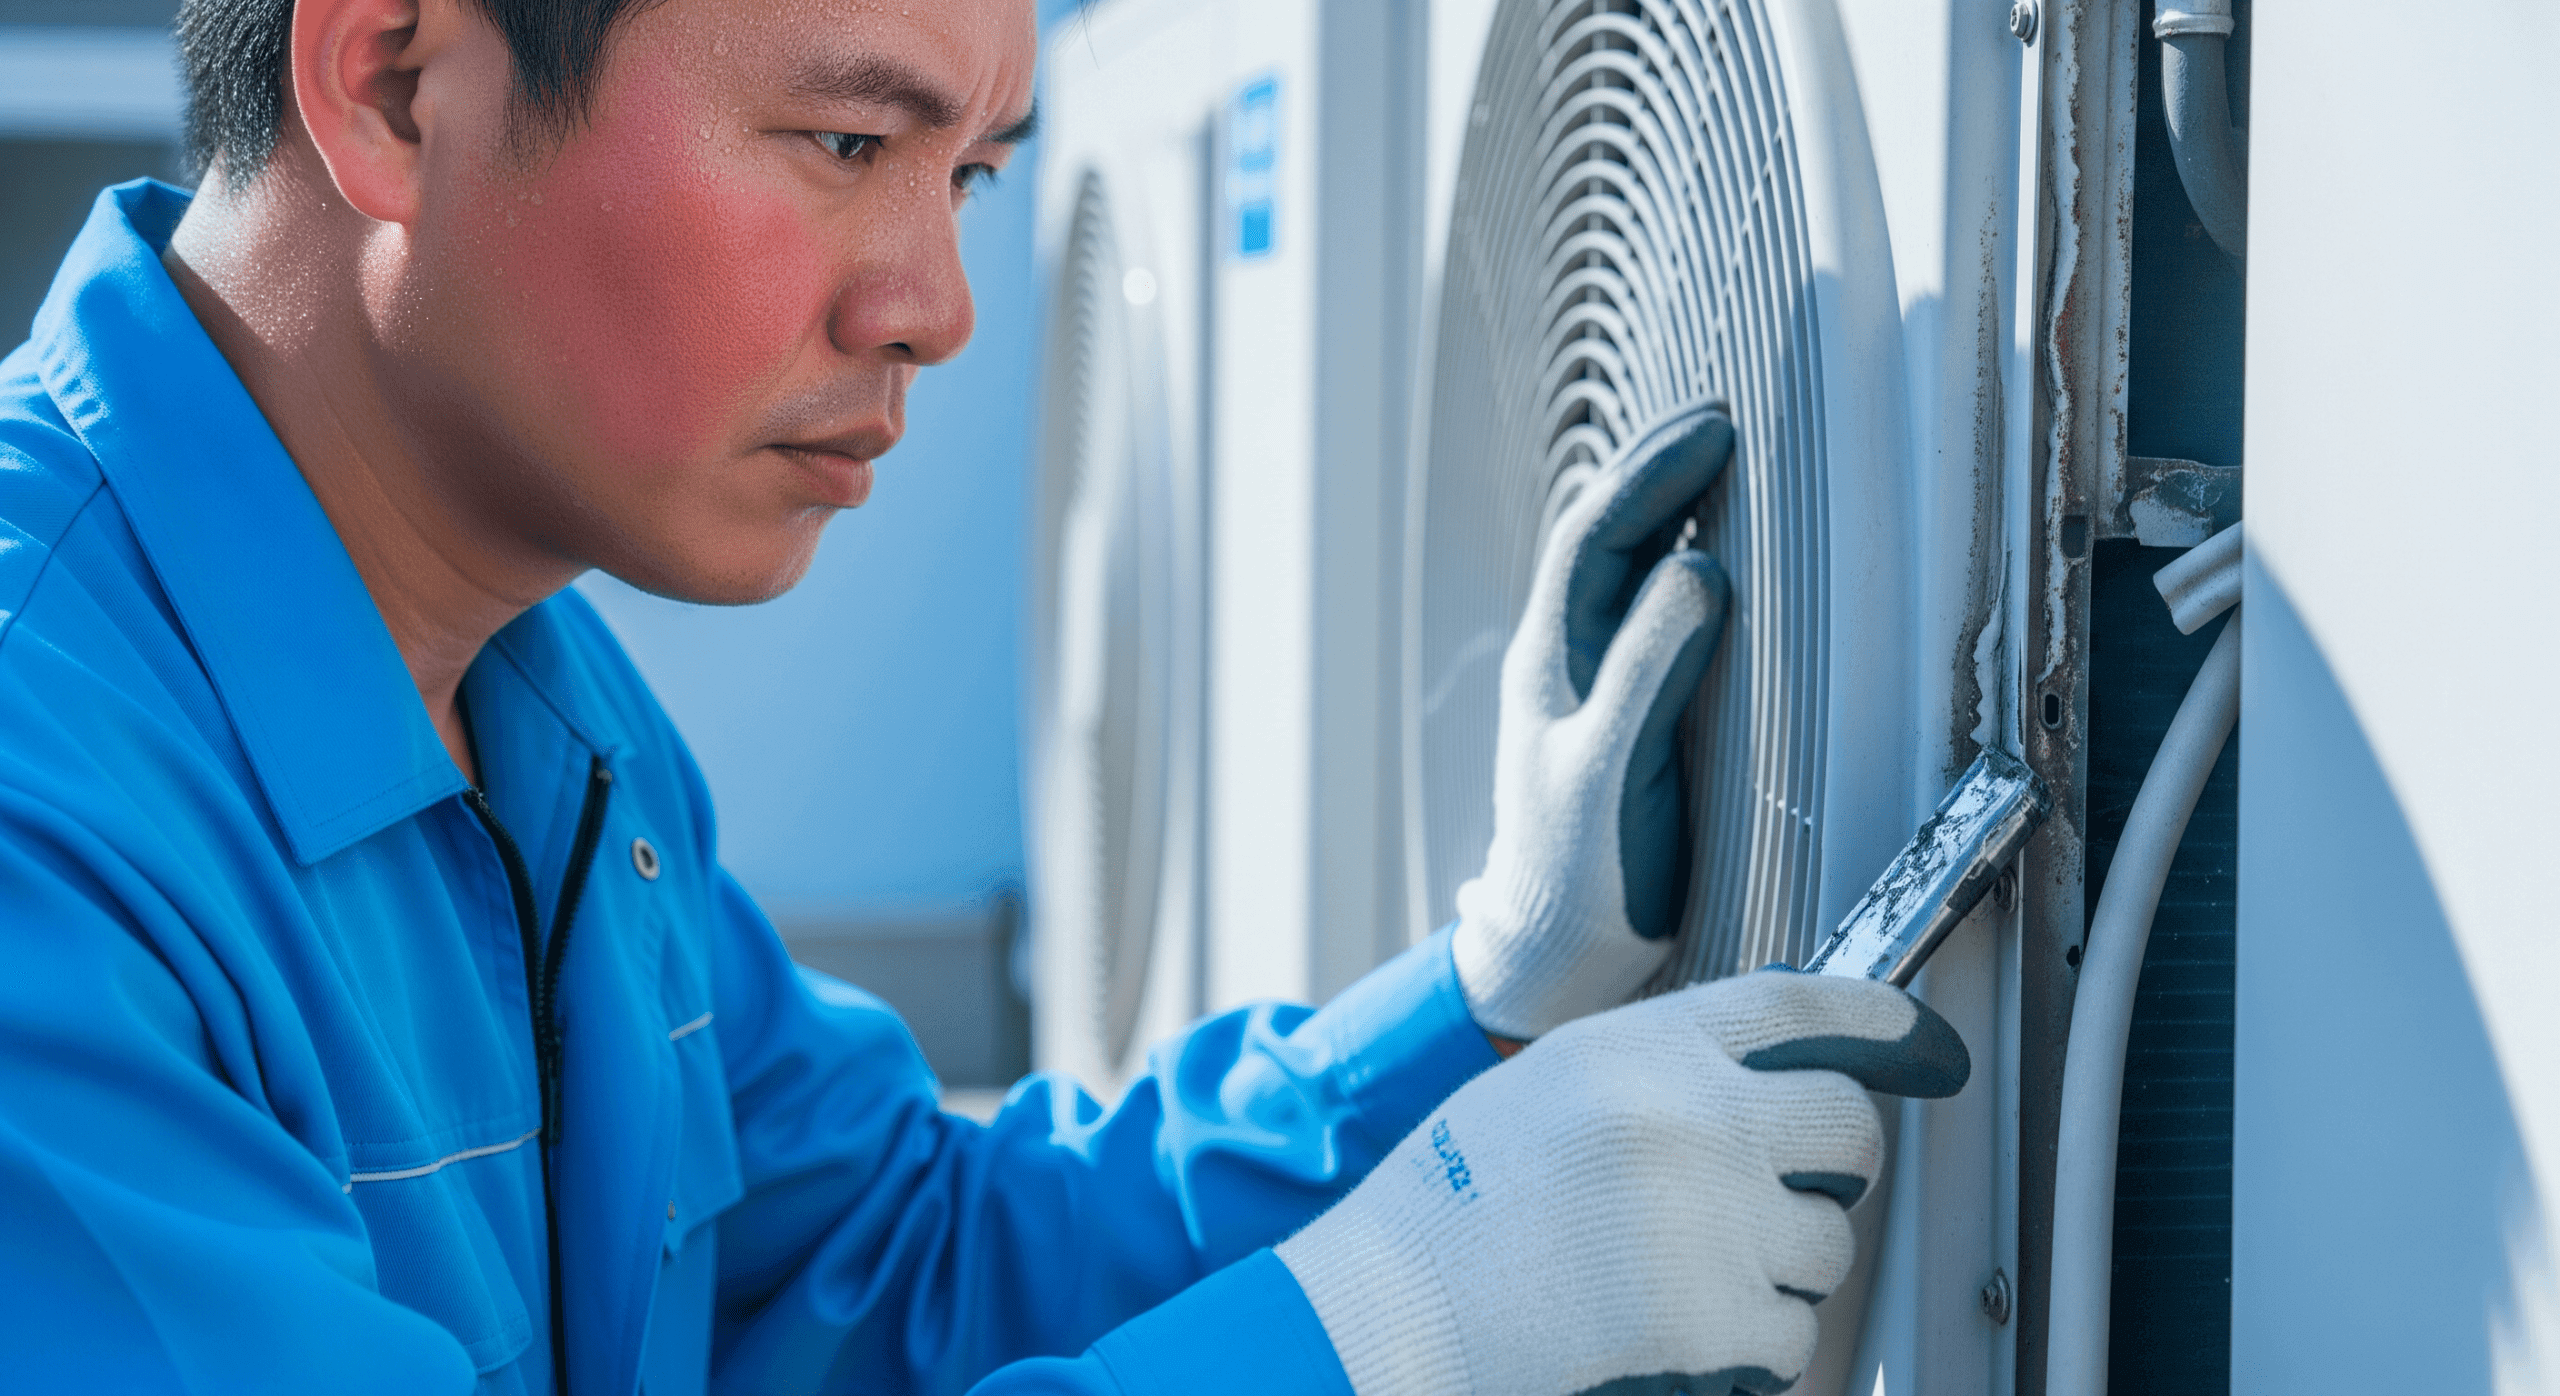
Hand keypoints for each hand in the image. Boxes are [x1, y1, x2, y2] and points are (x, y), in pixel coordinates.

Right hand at [1278, 971, 1969, 1395]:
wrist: (1396, 1308)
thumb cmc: (1458, 1206)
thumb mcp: (1554, 1084)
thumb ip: (1660, 1066)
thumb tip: (1774, 1067)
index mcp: (1643, 1049)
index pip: (1802, 1005)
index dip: (1882, 1021)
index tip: (1926, 1046)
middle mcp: (1692, 1117)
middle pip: (1849, 1126)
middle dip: (1831, 1168)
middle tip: (1774, 1195)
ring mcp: (1713, 1217)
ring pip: (1831, 1243)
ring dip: (1783, 1269)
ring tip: (1683, 1272)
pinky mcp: (1716, 1313)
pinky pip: (1794, 1334)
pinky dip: (1751, 1347)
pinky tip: (1676, 1330)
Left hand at [1453, 403, 1733, 1040]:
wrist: (1559, 956)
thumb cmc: (1580, 874)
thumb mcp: (1613, 769)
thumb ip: (1650, 670)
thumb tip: (1695, 570)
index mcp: (1553, 661)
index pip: (1596, 537)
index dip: (1651, 476)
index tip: (1713, 431)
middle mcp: (1565, 660)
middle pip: (1605, 538)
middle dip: (1658, 474)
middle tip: (1721, 427)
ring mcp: (1589, 686)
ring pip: (1622, 573)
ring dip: (1666, 514)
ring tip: (1718, 467)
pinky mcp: (1620, 715)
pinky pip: (1646, 618)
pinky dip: (1678, 571)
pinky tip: (1711, 560)